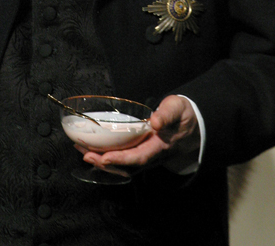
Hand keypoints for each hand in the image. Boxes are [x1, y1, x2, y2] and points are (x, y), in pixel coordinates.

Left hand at [77, 95, 200, 174]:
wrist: (192, 126)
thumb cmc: (183, 115)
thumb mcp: (178, 109)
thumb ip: (167, 114)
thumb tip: (155, 121)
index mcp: (160, 147)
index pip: (139, 157)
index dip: (121, 159)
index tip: (104, 157)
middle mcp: (151, 156)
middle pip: (126, 166)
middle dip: (105, 163)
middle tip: (84, 154)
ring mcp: (146, 156)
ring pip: (122, 165)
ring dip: (102, 160)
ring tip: (82, 151)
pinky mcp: (140, 152)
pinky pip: (122, 159)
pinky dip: (106, 156)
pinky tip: (92, 148)